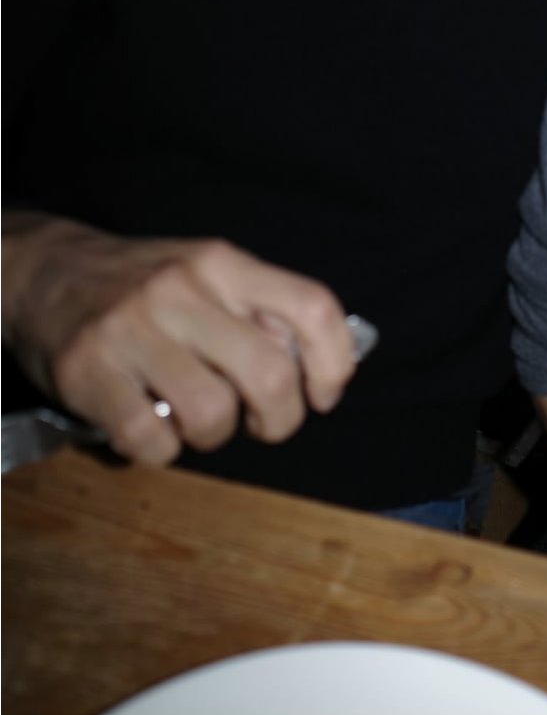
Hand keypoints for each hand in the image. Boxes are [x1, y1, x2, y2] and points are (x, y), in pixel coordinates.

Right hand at [2, 213, 356, 465]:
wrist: (45, 273)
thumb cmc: (143, 285)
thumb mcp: (207, 274)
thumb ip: (259, 309)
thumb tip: (319, 363)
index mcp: (223, 264)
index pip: (312, 307)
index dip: (333, 363)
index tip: (324, 394)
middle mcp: (183, 290)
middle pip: (270, 373)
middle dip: (280, 418)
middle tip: (263, 423)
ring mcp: (133, 331)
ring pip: (212, 413)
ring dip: (214, 435)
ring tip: (196, 419)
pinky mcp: (89, 373)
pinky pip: (150, 440)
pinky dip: (161, 450)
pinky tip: (151, 427)